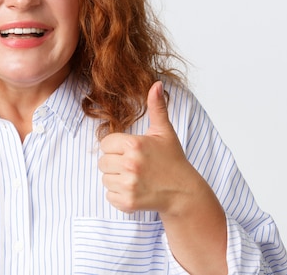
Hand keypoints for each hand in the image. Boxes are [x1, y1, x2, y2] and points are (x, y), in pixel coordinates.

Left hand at [98, 81, 198, 214]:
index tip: (131, 151)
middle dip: (115, 163)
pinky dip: (118, 195)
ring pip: (104, 179)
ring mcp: (129, 184)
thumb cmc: (172, 160)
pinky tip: (135, 190)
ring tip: (135, 178)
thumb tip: (157, 83)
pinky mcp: (128, 202)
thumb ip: (156, 107)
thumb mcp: (164, 132)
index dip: (116, 147)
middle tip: (134, 166)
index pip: (105, 144)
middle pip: (102, 162)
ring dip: (116, 179)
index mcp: (134, 144)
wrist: (184, 192)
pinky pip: (109, 196)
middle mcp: (130, 164)